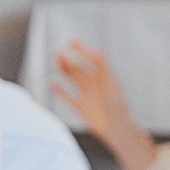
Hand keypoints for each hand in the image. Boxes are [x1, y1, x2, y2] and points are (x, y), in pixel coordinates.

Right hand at [54, 41, 159, 169]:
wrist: (116, 128)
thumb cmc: (118, 106)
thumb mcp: (110, 85)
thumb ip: (103, 68)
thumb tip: (99, 50)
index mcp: (103, 77)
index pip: (91, 59)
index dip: (81, 49)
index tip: (70, 41)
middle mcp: (94, 84)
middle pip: (78, 68)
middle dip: (68, 60)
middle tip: (57, 52)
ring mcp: (87, 95)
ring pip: (72, 79)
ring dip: (63, 71)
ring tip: (55, 62)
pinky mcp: (81, 107)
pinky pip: (68, 96)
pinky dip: (60, 90)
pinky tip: (52, 83)